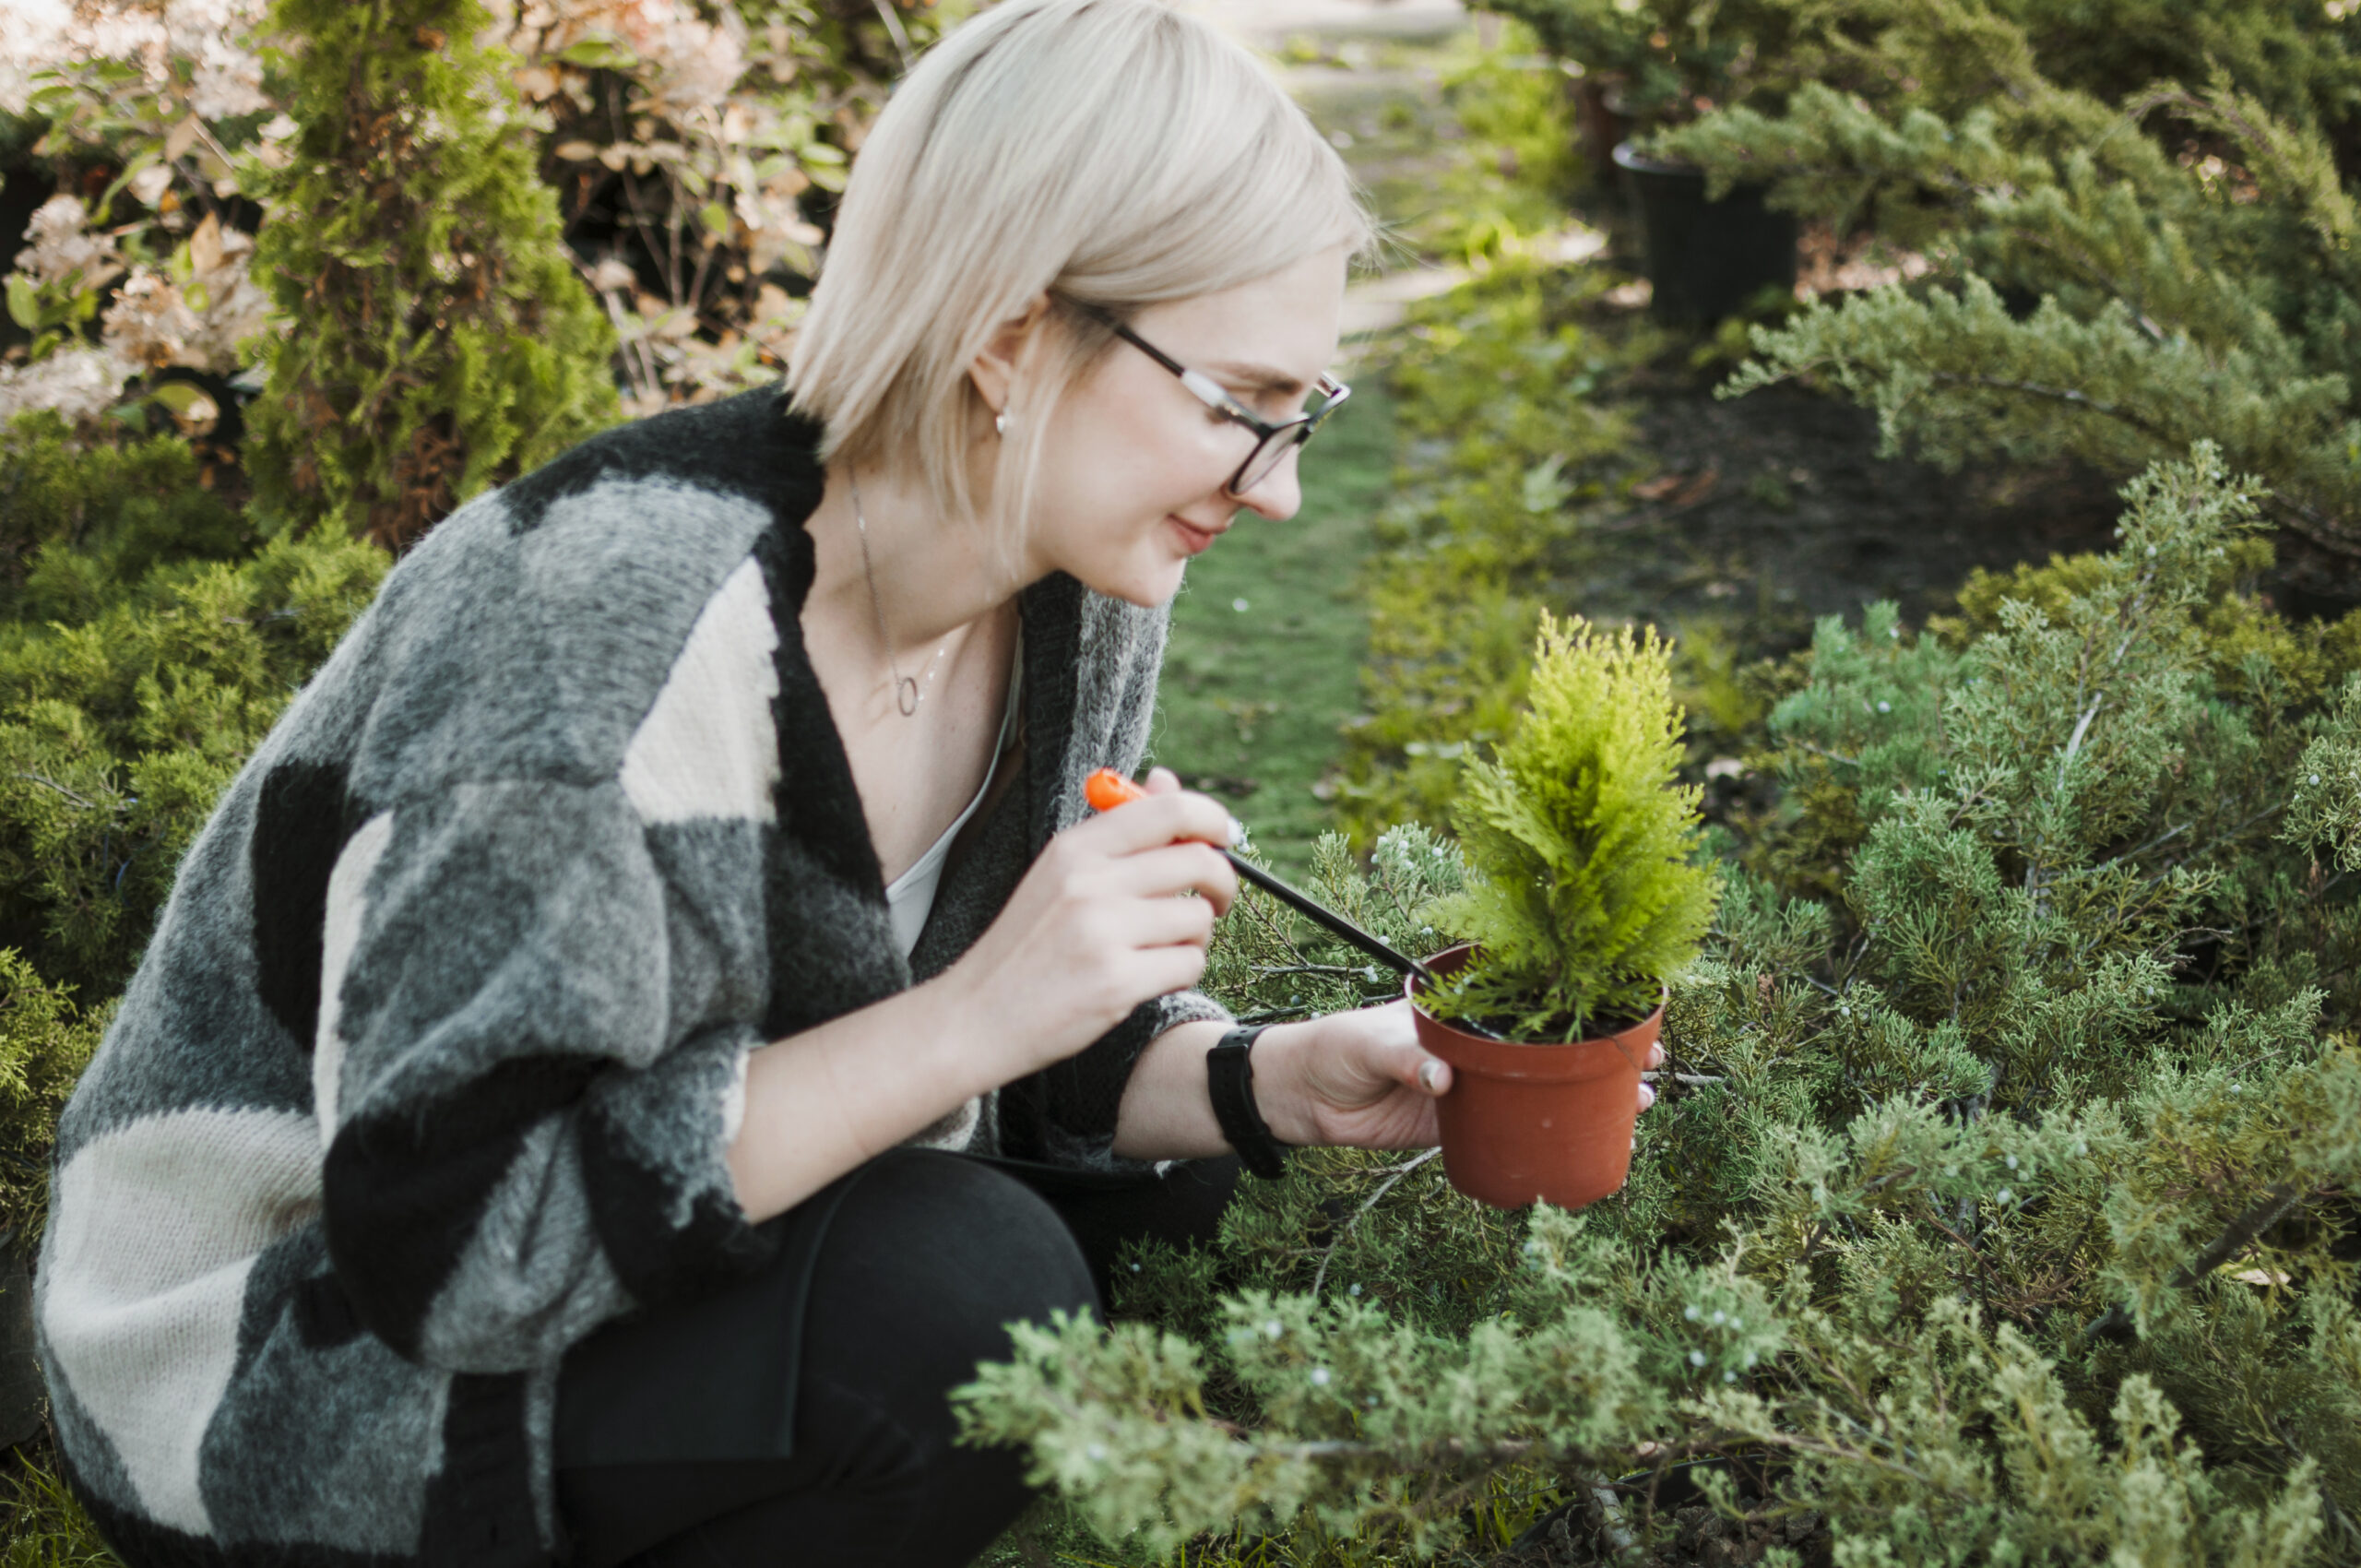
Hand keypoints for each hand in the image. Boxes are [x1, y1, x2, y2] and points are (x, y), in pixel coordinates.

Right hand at [947, 766, 1237, 1074]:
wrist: (977, 1015)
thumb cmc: (1026, 946)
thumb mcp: (1059, 874)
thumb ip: (1117, 829)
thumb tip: (1168, 780)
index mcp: (1075, 848)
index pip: (1170, 809)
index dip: (1212, 819)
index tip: (1224, 839)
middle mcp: (1090, 881)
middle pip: (1199, 860)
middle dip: (1222, 883)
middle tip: (1214, 901)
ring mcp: (1103, 932)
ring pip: (1199, 918)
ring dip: (1195, 938)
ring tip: (1163, 949)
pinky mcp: (1117, 981)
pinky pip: (1189, 964)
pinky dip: (1182, 973)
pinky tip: (1152, 978)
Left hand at [1254, 1003, 1669, 1150]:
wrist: (1300, 1095)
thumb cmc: (1334, 1047)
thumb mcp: (1369, 1042)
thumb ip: (1407, 1058)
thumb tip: (1442, 1081)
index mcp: (1464, 1006)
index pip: (1533, 997)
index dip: (1581, 1004)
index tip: (1628, 1012)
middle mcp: (1478, 1042)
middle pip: (1551, 1045)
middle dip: (1603, 1054)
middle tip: (1651, 1067)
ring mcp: (1473, 1084)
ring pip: (1543, 1089)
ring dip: (1589, 1097)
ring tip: (1639, 1106)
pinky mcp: (1459, 1122)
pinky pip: (1512, 1128)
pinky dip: (1546, 1135)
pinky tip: (1583, 1143)